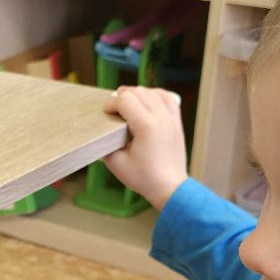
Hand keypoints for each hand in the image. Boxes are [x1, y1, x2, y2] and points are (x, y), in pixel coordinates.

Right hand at [101, 86, 188, 210]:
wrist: (169, 187)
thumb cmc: (144, 178)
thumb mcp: (116, 163)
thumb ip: (106, 144)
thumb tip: (102, 131)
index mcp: (146, 126)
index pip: (125, 100)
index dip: (111, 104)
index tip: (106, 113)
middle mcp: (161, 118)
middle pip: (138, 92)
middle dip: (122, 97)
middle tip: (114, 110)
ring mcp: (171, 118)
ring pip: (152, 92)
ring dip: (138, 94)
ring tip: (129, 104)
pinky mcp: (177, 122)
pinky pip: (167, 98)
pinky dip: (155, 95)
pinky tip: (148, 101)